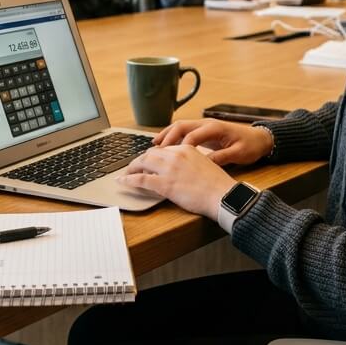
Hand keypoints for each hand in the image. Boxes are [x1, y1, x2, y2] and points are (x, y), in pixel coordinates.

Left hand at [117, 145, 236, 219]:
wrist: (223, 195)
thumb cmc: (217, 185)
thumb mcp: (204, 164)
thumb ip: (190, 162)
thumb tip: (180, 169)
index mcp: (186, 148)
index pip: (163, 149)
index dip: (152, 156)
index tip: (148, 161)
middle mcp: (175, 155)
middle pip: (150, 154)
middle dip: (139, 160)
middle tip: (133, 167)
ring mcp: (169, 169)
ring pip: (142, 163)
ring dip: (131, 168)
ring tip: (125, 174)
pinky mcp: (165, 184)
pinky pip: (141, 179)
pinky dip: (129, 180)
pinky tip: (123, 181)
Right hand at [153, 119, 273, 165]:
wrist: (260, 138)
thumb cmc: (251, 146)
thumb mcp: (239, 154)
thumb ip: (222, 157)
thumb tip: (205, 164)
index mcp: (215, 128)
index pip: (192, 136)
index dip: (180, 147)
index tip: (170, 158)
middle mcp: (207, 123)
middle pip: (181, 126)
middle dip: (167, 137)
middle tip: (155, 151)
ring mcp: (204, 125)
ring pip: (180, 126)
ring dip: (167, 135)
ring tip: (154, 146)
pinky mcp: (204, 131)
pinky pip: (184, 131)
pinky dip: (173, 136)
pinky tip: (166, 146)